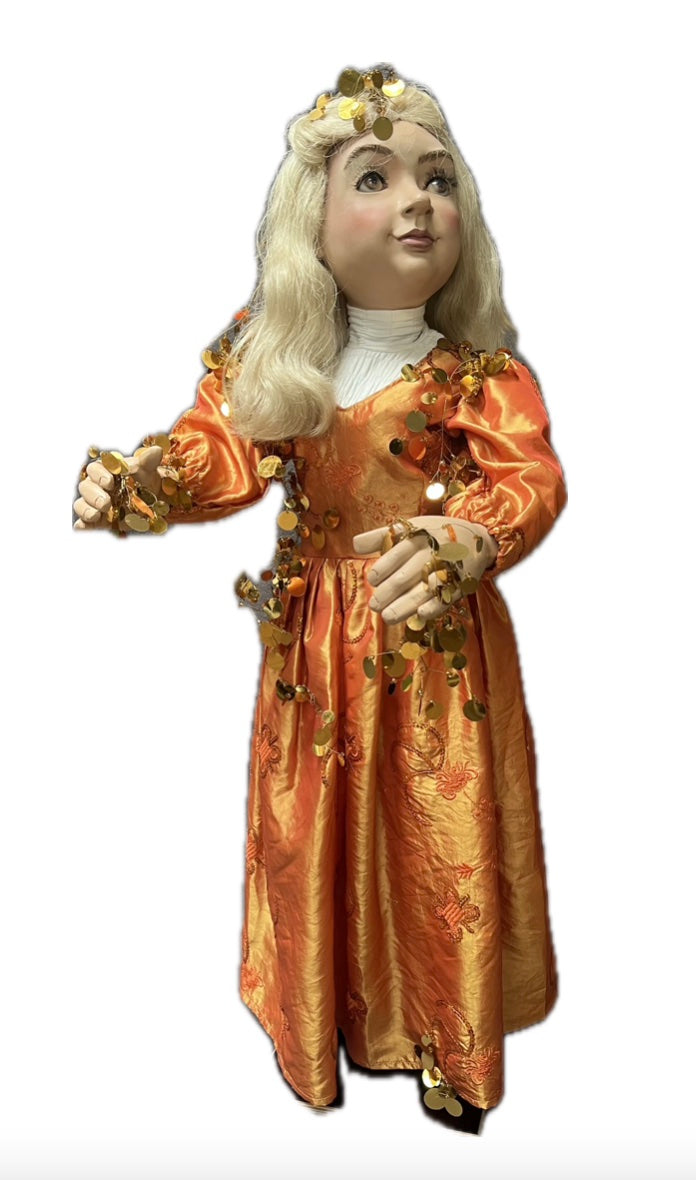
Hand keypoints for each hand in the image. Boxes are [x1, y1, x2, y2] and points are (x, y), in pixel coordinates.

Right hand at [73, 445, 163, 528]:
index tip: (109, 481)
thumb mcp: (148, 472)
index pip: (94, 469)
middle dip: (93, 495)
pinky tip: (83, 528)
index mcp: (106, 471)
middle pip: (85, 487)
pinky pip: (83, 523)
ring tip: (97, 515)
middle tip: (106, 502)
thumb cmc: (145, 483)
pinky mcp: (96, 521)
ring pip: (81, 505)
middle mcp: (96, 487)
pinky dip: (82, 526)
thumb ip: (148, 461)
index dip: (98, 475)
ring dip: (86, 510)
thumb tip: (156, 451)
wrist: (151, 505)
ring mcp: (94, 505)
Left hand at [353, 515, 497, 623]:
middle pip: (409, 574)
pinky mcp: (459, 585)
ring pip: (425, 590)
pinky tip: (420, 616)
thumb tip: (354, 545)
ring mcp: (447, 570)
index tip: (371, 580)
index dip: (385, 566)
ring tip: (388, 617)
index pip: (399, 552)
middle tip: (375, 605)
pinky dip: (435, 607)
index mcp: (419, 537)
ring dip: (406, 604)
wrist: (475, 538)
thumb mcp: (410, 528)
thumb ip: (381, 536)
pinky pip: (447, 598)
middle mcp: (433, 553)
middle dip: (390, 591)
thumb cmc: (433, 534)